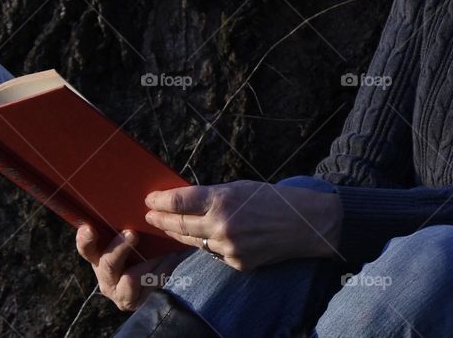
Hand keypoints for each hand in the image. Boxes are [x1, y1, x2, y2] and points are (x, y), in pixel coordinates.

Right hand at [75, 224, 191, 311]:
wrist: (155, 276)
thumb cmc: (140, 247)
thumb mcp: (131, 234)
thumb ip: (127, 222)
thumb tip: (144, 197)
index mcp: (98, 255)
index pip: (86, 247)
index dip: (85, 239)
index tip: (89, 228)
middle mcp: (104, 275)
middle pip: (107, 264)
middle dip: (120, 249)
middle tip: (132, 234)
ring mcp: (117, 291)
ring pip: (131, 279)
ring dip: (150, 262)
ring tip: (164, 252)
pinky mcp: (133, 301)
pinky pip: (149, 285)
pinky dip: (162, 270)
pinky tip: (170, 259)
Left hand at [144, 179, 342, 271]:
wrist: (303, 223)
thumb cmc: (271, 199)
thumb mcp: (239, 187)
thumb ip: (212, 196)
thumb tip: (185, 201)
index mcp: (222, 200)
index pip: (179, 202)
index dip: (160, 201)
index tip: (149, 200)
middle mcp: (221, 226)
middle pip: (179, 224)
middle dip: (161, 219)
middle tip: (149, 215)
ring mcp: (228, 248)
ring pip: (193, 242)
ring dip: (178, 233)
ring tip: (167, 227)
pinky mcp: (236, 264)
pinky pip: (213, 254)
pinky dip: (207, 245)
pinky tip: (202, 238)